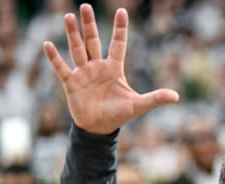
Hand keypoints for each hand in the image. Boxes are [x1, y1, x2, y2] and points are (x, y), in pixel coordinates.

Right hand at [43, 4, 178, 134]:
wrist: (99, 129)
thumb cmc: (118, 115)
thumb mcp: (138, 106)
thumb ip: (156, 98)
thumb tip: (176, 97)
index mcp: (114, 69)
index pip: (118, 44)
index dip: (120, 29)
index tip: (122, 11)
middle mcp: (97, 67)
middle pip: (93, 41)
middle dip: (89, 25)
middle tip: (86, 6)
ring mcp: (83, 73)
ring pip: (77, 49)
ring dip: (73, 34)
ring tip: (69, 16)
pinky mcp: (71, 83)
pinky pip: (61, 68)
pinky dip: (55, 58)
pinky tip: (48, 44)